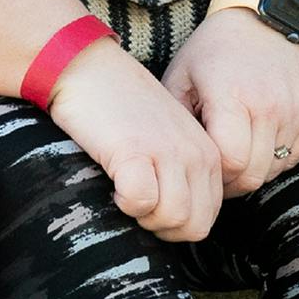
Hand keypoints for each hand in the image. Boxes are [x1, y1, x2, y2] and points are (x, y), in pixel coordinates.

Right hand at [49, 38, 224, 241]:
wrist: (90, 70)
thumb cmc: (122, 114)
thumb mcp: (167, 143)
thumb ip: (182, 177)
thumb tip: (178, 224)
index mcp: (208, 154)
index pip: (208, 217)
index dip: (174, 224)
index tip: (149, 200)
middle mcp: (196, 153)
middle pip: (194, 227)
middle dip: (160, 228)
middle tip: (135, 201)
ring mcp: (168, 151)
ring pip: (173, 219)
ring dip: (142, 216)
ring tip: (125, 189)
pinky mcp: (135, 150)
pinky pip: (141, 202)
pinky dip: (123, 203)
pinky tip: (113, 182)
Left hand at [162, 6, 298, 196]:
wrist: (264, 16)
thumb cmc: (214, 48)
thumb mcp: (181, 76)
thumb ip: (176, 121)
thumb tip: (170, 163)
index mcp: (232, 97)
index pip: (230, 163)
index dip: (214, 176)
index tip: (203, 167)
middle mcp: (269, 106)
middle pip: (253, 175)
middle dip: (231, 184)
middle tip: (216, 173)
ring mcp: (294, 110)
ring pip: (274, 169)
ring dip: (253, 171)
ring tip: (235, 156)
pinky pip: (293, 156)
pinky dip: (274, 159)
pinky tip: (256, 145)